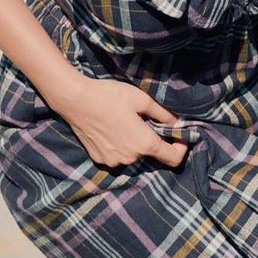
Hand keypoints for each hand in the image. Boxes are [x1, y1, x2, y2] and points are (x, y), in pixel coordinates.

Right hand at [60, 76, 188, 169]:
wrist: (76, 100)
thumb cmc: (110, 96)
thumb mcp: (142, 99)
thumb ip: (163, 114)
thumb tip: (178, 123)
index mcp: (144, 144)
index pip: (173, 159)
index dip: (181, 148)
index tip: (179, 135)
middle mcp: (130, 158)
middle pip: (151, 154)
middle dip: (153, 138)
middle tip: (144, 119)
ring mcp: (114, 161)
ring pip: (134, 154)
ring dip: (135, 142)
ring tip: (125, 121)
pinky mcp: (100, 159)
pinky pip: (118, 155)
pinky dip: (120, 145)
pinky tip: (111, 128)